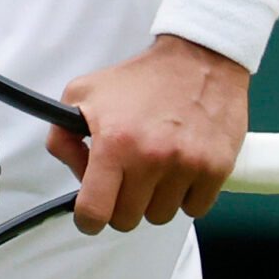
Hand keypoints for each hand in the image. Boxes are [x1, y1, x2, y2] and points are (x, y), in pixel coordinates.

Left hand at [47, 35, 249, 232]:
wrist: (198, 59)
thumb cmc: (143, 78)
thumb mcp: (85, 93)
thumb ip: (63, 134)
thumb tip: (73, 171)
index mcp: (115, 142)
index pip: (94, 210)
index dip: (88, 220)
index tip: (92, 215)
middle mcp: (151, 157)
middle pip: (127, 219)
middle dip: (122, 203)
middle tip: (127, 178)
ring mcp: (186, 165)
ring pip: (161, 216)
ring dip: (156, 199)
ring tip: (157, 166)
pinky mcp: (216, 169)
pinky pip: (195, 209)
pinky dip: (186, 196)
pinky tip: (181, 168)